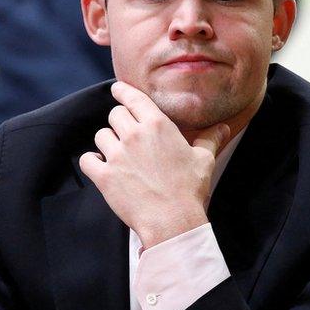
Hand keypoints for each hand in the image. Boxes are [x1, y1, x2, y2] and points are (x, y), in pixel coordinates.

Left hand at [78, 82, 229, 248]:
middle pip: (115, 115)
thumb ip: (209, 139)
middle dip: (119, 121)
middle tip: (126, 134)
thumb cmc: (189, 189)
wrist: (172, 220)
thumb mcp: (203, 160)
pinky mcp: (104, 176)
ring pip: (101, 136)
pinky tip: (100, 167)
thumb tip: (222, 127)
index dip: (122, 91)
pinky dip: (92, 162)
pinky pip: (87, 160)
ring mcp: (117, 155)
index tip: (117, 89)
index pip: (133, 98)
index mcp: (158, 125)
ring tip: (116, 154)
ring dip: (107, 142)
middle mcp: (134, 135)